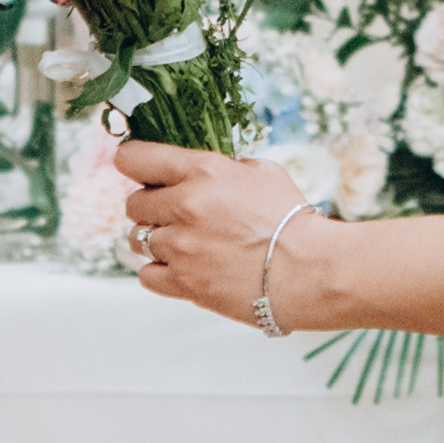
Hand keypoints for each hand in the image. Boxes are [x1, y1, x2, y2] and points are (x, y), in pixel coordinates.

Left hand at [111, 137, 312, 328]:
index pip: (134, 158)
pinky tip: (183, 268)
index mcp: (203, 172)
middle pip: (133, 204)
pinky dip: (160, 272)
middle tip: (177, 215)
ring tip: (186, 245)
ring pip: (137, 240)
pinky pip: (146, 275)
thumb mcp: (264, 173)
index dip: (133, 163)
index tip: (139, 170)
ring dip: (157, 241)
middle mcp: (184, 206)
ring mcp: (180, 248)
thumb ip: (225, 167)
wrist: (310, 272)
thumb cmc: (293, 221)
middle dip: (152, 208)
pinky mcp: (184, 283)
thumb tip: (205, 171)